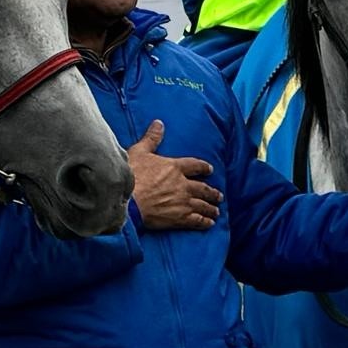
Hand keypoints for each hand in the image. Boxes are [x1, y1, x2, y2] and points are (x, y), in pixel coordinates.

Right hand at [127, 118, 222, 233]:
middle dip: (212, 192)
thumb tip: (159, 123)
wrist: (128, 200)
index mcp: (174, 167)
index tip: (210, 170)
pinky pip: (197, 220)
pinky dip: (204, 222)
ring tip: (216, 211)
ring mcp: (183, 202)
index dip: (204, 168)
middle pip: (203, 188)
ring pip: (202, 205)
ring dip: (211, 208)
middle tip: (219, 196)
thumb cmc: (131, 175)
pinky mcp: (179, 218)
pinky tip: (209, 223)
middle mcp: (183, 184)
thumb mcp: (139, 152)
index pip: (195, 166)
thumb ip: (151, 138)